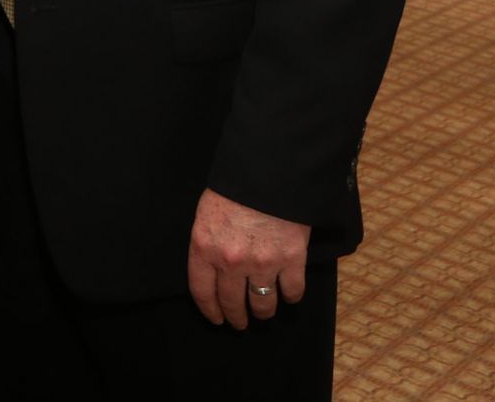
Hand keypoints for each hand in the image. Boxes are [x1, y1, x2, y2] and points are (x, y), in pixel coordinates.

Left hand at [187, 188, 310, 328]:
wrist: (268, 171)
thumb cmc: (234, 187)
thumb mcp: (207, 212)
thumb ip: (208, 241)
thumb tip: (212, 266)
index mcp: (204, 247)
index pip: (202, 291)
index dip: (209, 310)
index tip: (216, 318)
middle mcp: (231, 261)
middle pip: (232, 302)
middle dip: (236, 317)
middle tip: (240, 323)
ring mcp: (262, 263)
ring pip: (262, 303)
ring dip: (263, 312)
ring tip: (263, 314)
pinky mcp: (291, 260)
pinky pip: (292, 291)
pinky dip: (291, 296)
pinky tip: (288, 295)